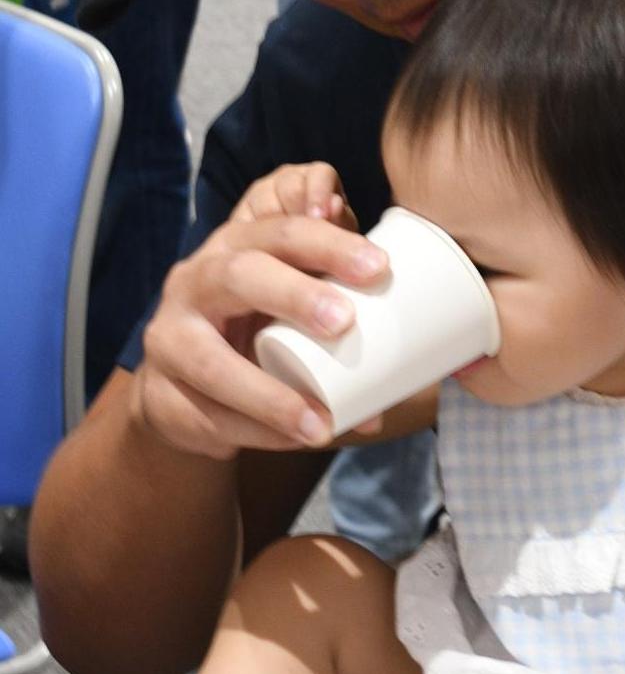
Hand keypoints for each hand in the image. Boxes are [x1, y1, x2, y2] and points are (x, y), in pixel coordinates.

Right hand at [133, 169, 389, 460]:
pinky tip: (294, 441)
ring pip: (211, 363)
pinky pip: (207, 417)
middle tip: (345, 321)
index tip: (378, 267)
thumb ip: (340, 307)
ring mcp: (169, 340)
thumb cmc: (256, 332)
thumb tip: (417, 355)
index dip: (327, 244)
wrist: (183, 390)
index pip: (278, 232)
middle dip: (293, 294)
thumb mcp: (291, 307)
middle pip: (237, 275)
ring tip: (321, 422)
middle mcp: (193, 283)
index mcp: (234, 249)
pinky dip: (257, 433)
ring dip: (270, 395)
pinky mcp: (159, 395)